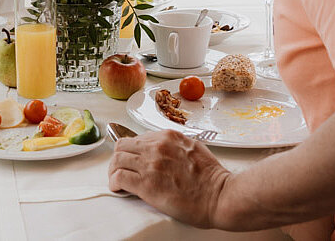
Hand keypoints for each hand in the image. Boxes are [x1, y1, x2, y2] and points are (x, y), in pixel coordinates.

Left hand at [108, 130, 231, 228]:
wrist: (220, 196)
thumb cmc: (212, 178)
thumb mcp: (194, 148)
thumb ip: (176, 146)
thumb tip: (165, 150)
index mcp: (168, 137)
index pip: (138, 138)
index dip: (132, 150)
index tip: (132, 159)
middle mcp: (157, 146)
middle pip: (123, 145)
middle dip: (119, 158)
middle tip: (120, 169)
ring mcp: (151, 164)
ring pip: (117, 159)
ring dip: (114, 170)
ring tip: (117, 180)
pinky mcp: (146, 184)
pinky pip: (119, 177)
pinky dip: (114, 183)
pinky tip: (118, 188)